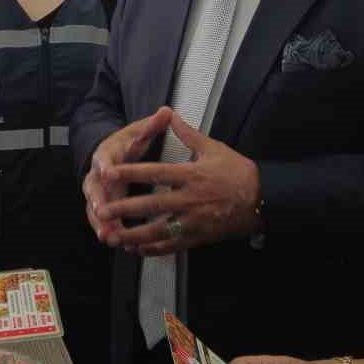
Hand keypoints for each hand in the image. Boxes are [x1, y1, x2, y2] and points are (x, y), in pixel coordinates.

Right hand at [84, 108, 173, 242]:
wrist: (114, 154)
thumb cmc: (129, 144)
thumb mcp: (139, 132)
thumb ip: (151, 126)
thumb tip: (166, 111)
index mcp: (107, 153)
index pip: (103, 158)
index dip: (105, 165)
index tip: (108, 172)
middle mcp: (97, 174)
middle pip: (94, 189)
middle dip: (98, 202)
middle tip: (102, 213)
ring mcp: (97, 192)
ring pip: (95, 210)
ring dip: (100, 223)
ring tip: (109, 237)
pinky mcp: (101, 206)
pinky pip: (102, 221)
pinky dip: (107, 232)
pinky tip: (117, 244)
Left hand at [97, 112, 260, 254]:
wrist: (262, 199)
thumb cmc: (238, 172)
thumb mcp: (214, 148)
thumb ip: (189, 134)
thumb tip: (171, 114)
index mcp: (191, 175)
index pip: (155, 173)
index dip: (131, 172)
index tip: (109, 172)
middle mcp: (190, 199)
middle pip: (151, 205)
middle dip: (124, 209)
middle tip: (101, 211)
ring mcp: (193, 221)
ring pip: (158, 231)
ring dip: (133, 235)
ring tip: (111, 237)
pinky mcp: (198, 237)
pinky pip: (172, 246)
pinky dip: (152, 249)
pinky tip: (136, 249)